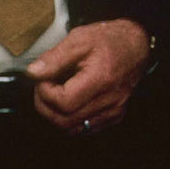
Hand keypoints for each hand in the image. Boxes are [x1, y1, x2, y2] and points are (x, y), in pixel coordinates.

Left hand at [27, 19, 150, 133]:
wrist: (135, 45)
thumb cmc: (110, 40)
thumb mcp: (79, 39)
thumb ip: (54, 58)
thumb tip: (33, 73)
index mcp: (101, 79)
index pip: (63, 103)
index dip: (45, 93)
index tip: (42, 79)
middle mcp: (110, 100)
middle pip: (65, 121)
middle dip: (45, 106)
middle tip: (43, 87)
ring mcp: (113, 111)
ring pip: (73, 129)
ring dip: (56, 115)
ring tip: (55, 93)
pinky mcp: (114, 116)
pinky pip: (85, 128)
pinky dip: (71, 119)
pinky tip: (70, 101)